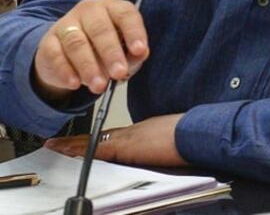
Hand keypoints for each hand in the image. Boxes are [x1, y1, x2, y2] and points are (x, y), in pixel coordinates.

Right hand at [33, 0, 149, 100]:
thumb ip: (134, 53)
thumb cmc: (104, 49)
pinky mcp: (48, 41)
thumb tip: (141, 54)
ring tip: (99, 85)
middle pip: (100, 29)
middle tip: (119, 73)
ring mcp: (66, 23)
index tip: (140, 51)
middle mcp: (90, 10)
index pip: (125, 14)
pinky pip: (55, 55)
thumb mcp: (124, 50)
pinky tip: (74, 83)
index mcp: (113, 7)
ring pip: (77, 43)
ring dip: (89, 66)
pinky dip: (65, 70)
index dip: (134, 32)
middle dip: (111, 53)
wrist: (67, 56)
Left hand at [45, 114, 186, 166]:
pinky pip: (97, 150)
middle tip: (58, 143)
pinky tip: (68, 152)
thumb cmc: (191, 137)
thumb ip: (158, 143)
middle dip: (78, 143)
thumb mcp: (172, 138)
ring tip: (57, 147)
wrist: (196, 133)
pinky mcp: (126, 148)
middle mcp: (132, 133)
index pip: (112, 136)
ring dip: (74, 147)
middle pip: (99, 139)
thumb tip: (158, 150)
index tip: (80, 141)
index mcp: (143, 133)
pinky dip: (81, 151)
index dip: (94, 139)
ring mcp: (128, 140)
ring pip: (95, 143)